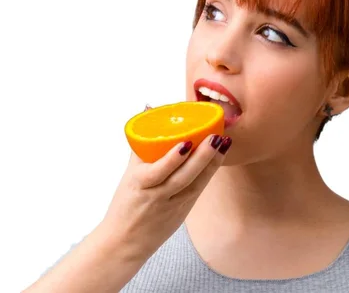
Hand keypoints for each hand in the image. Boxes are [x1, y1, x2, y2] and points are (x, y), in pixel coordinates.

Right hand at [100, 105, 231, 259]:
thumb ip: (141, 143)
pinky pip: (198, 190)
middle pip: (182, 177)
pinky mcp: (183, 212)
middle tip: (215, 137)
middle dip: (201, 157)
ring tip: (223, 143)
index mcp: (140, 184)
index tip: (187, 141)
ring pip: (194, 184)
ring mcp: (172, 206)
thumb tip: (149, 108)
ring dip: (210, 164)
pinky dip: (208, 174)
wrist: (124, 241)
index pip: (158, 170)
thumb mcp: (129, 173)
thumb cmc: (126, 202)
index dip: (173, 158)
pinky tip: (219, 158)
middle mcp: (157, 196)